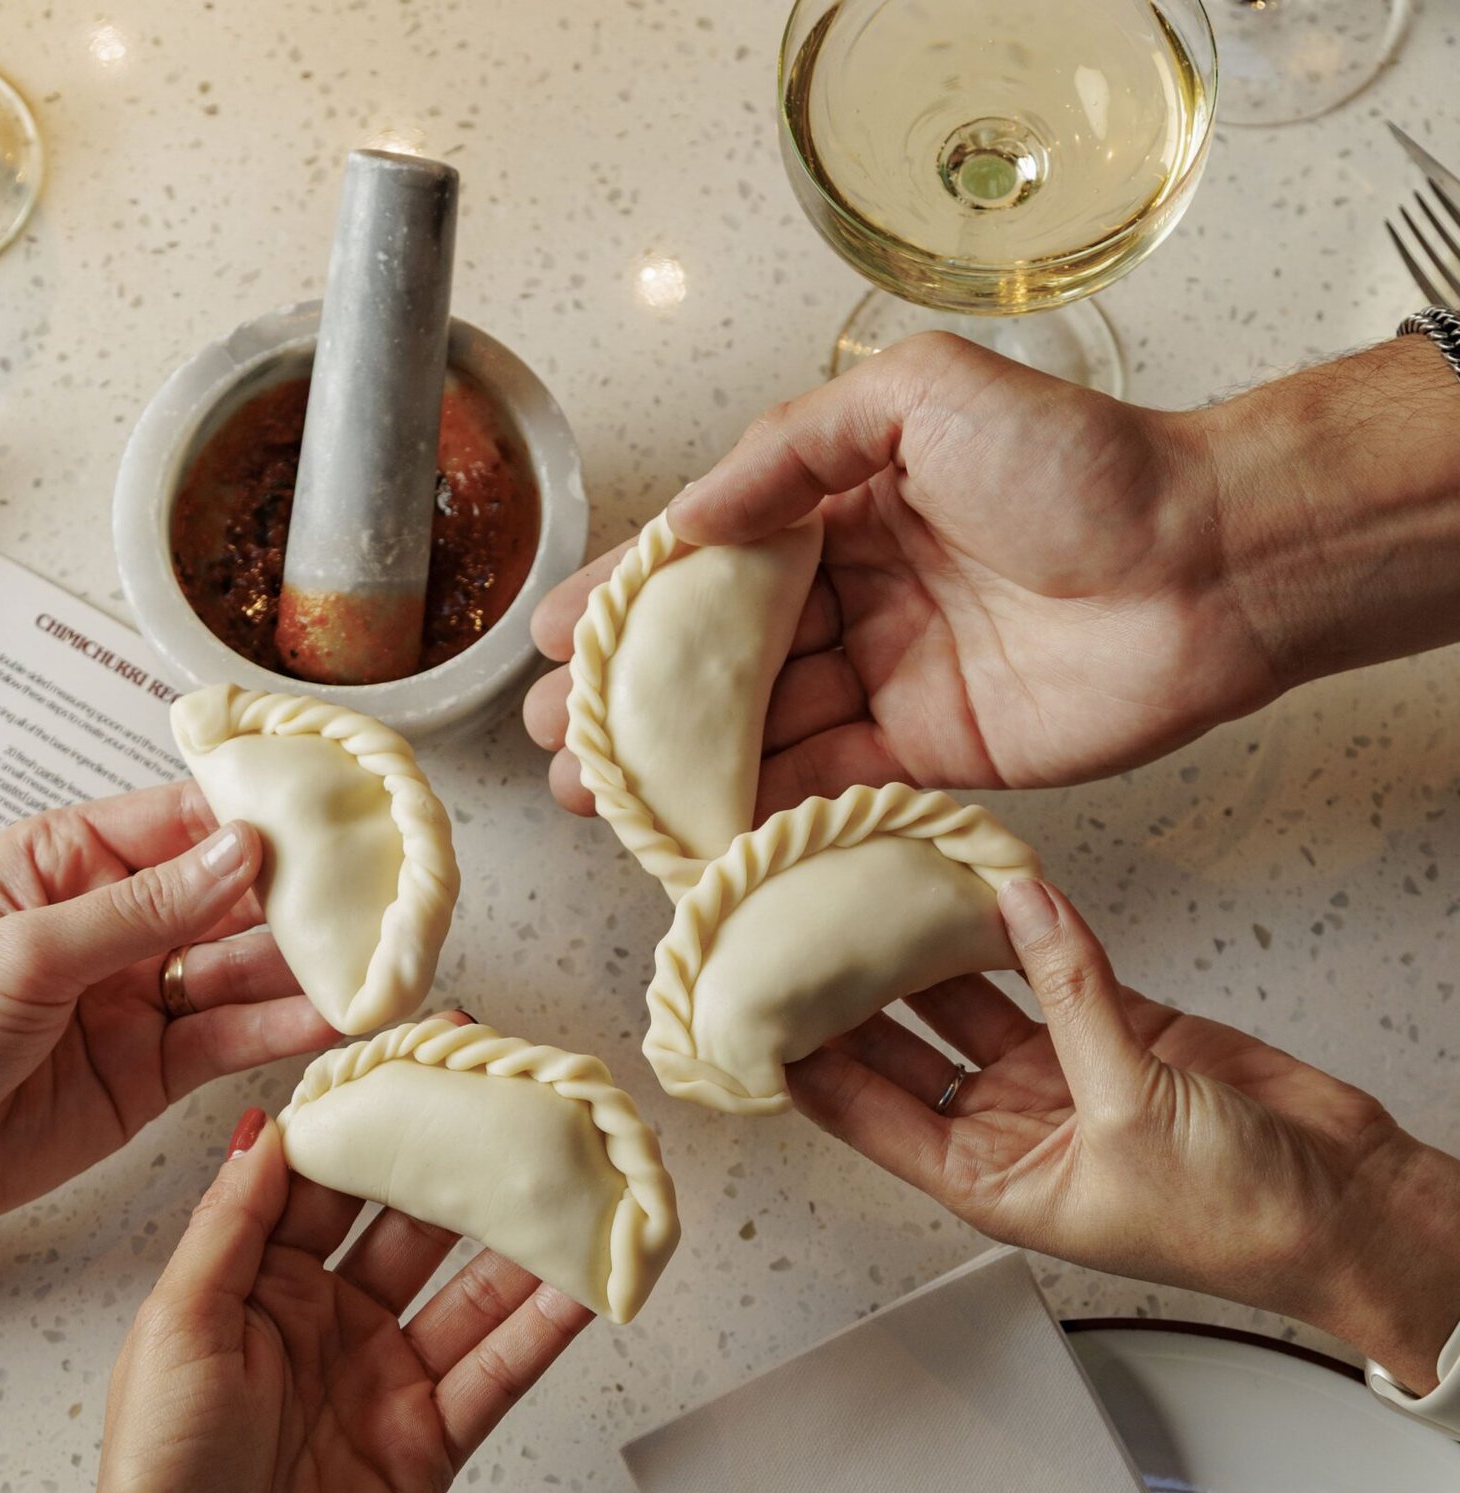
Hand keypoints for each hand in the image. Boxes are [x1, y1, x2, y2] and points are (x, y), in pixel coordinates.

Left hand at [0, 781, 333, 1243]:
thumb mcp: (26, 949)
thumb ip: (142, 908)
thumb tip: (238, 852)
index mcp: (68, 861)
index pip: (183, 819)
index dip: (260, 816)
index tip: (335, 815)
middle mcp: (112, 924)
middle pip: (230, 896)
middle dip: (303, 895)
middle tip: (381, 892)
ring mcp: (136, 999)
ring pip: (242, 971)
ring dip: (307, 966)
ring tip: (376, 958)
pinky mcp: (150, 1073)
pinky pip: (230, 1040)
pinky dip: (283, 1030)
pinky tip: (332, 1016)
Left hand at [72, 1111, 591, 1492]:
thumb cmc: (159, 1477)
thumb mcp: (177, 1326)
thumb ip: (233, 1224)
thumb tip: (269, 1125)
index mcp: (257, 1280)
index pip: (331, 1176)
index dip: (376, 1116)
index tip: (424, 1054)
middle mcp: (329, 1318)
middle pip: (415, 1221)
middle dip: (468, 1163)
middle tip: (529, 1102)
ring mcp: (387, 1376)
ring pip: (473, 1289)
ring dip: (529, 1238)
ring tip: (586, 1178)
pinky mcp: (432, 1438)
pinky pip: (499, 1369)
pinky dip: (546, 1327)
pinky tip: (588, 1282)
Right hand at [525, 331, 1459, 808]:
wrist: (1202, 568)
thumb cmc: (1080, 466)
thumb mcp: (920, 398)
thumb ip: (794, 445)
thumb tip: (690, 518)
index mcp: (847, 502)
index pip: (714, 558)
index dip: (630, 600)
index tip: (553, 639)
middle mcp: (859, 593)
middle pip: (721, 656)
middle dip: (631, 699)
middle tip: (554, 738)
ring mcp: (888, 678)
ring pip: (758, 730)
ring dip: (673, 766)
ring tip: (591, 793)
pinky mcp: (927, 756)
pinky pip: (822, 784)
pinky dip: (754, 809)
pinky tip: (687, 830)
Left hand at [788, 877, 1459, 1396]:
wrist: (1345, 1209)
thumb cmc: (1236, 1221)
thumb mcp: (1131, 1110)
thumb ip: (1073, 998)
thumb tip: (1017, 907)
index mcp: (984, 1179)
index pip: (862, 1111)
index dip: (801, 1057)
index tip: (748, 997)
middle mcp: (1008, 1129)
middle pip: (901, 1047)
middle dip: (850, 988)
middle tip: (796, 913)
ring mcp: (1063, 1077)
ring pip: (971, 1000)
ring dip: (929, 947)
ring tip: (872, 879)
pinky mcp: (1123, 1035)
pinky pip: (1055, 972)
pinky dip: (1027, 929)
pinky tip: (984, 880)